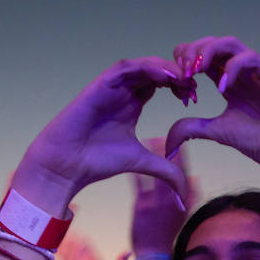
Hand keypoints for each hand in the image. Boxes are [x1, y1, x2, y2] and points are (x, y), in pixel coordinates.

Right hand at [13, 58, 189, 216]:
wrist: (66, 165)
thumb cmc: (97, 162)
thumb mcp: (142, 163)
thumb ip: (165, 171)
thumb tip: (184, 194)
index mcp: (132, 105)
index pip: (160, 84)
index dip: (179, 86)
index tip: (194, 98)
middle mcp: (122, 92)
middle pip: (154, 70)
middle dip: (176, 74)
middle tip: (193, 86)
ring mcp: (111, 87)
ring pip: (142, 65)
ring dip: (164, 68)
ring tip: (183, 78)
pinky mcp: (100, 85)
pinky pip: (125, 68)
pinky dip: (146, 67)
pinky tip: (165, 76)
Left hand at [131, 137, 194, 253]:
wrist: (153, 254)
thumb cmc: (166, 234)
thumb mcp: (182, 216)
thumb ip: (189, 196)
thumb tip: (195, 177)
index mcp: (183, 201)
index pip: (185, 174)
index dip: (183, 157)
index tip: (180, 142)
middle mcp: (172, 201)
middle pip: (172, 171)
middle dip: (169, 151)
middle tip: (164, 135)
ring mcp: (156, 203)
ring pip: (156, 173)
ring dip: (153, 156)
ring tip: (151, 138)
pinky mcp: (140, 206)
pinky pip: (138, 184)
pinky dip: (138, 169)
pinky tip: (133, 156)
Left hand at [165, 37, 259, 175]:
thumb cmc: (259, 141)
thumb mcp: (216, 132)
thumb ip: (191, 128)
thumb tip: (166, 143)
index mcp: (228, 80)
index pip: (201, 56)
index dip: (185, 62)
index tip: (176, 82)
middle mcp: (241, 71)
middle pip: (212, 43)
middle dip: (192, 53)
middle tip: (183, 73)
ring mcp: (257, 71)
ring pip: (230, 43)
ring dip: (209, 52)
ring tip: (197, 71)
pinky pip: (250, 58)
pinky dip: (233, 67)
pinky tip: (223, 87)